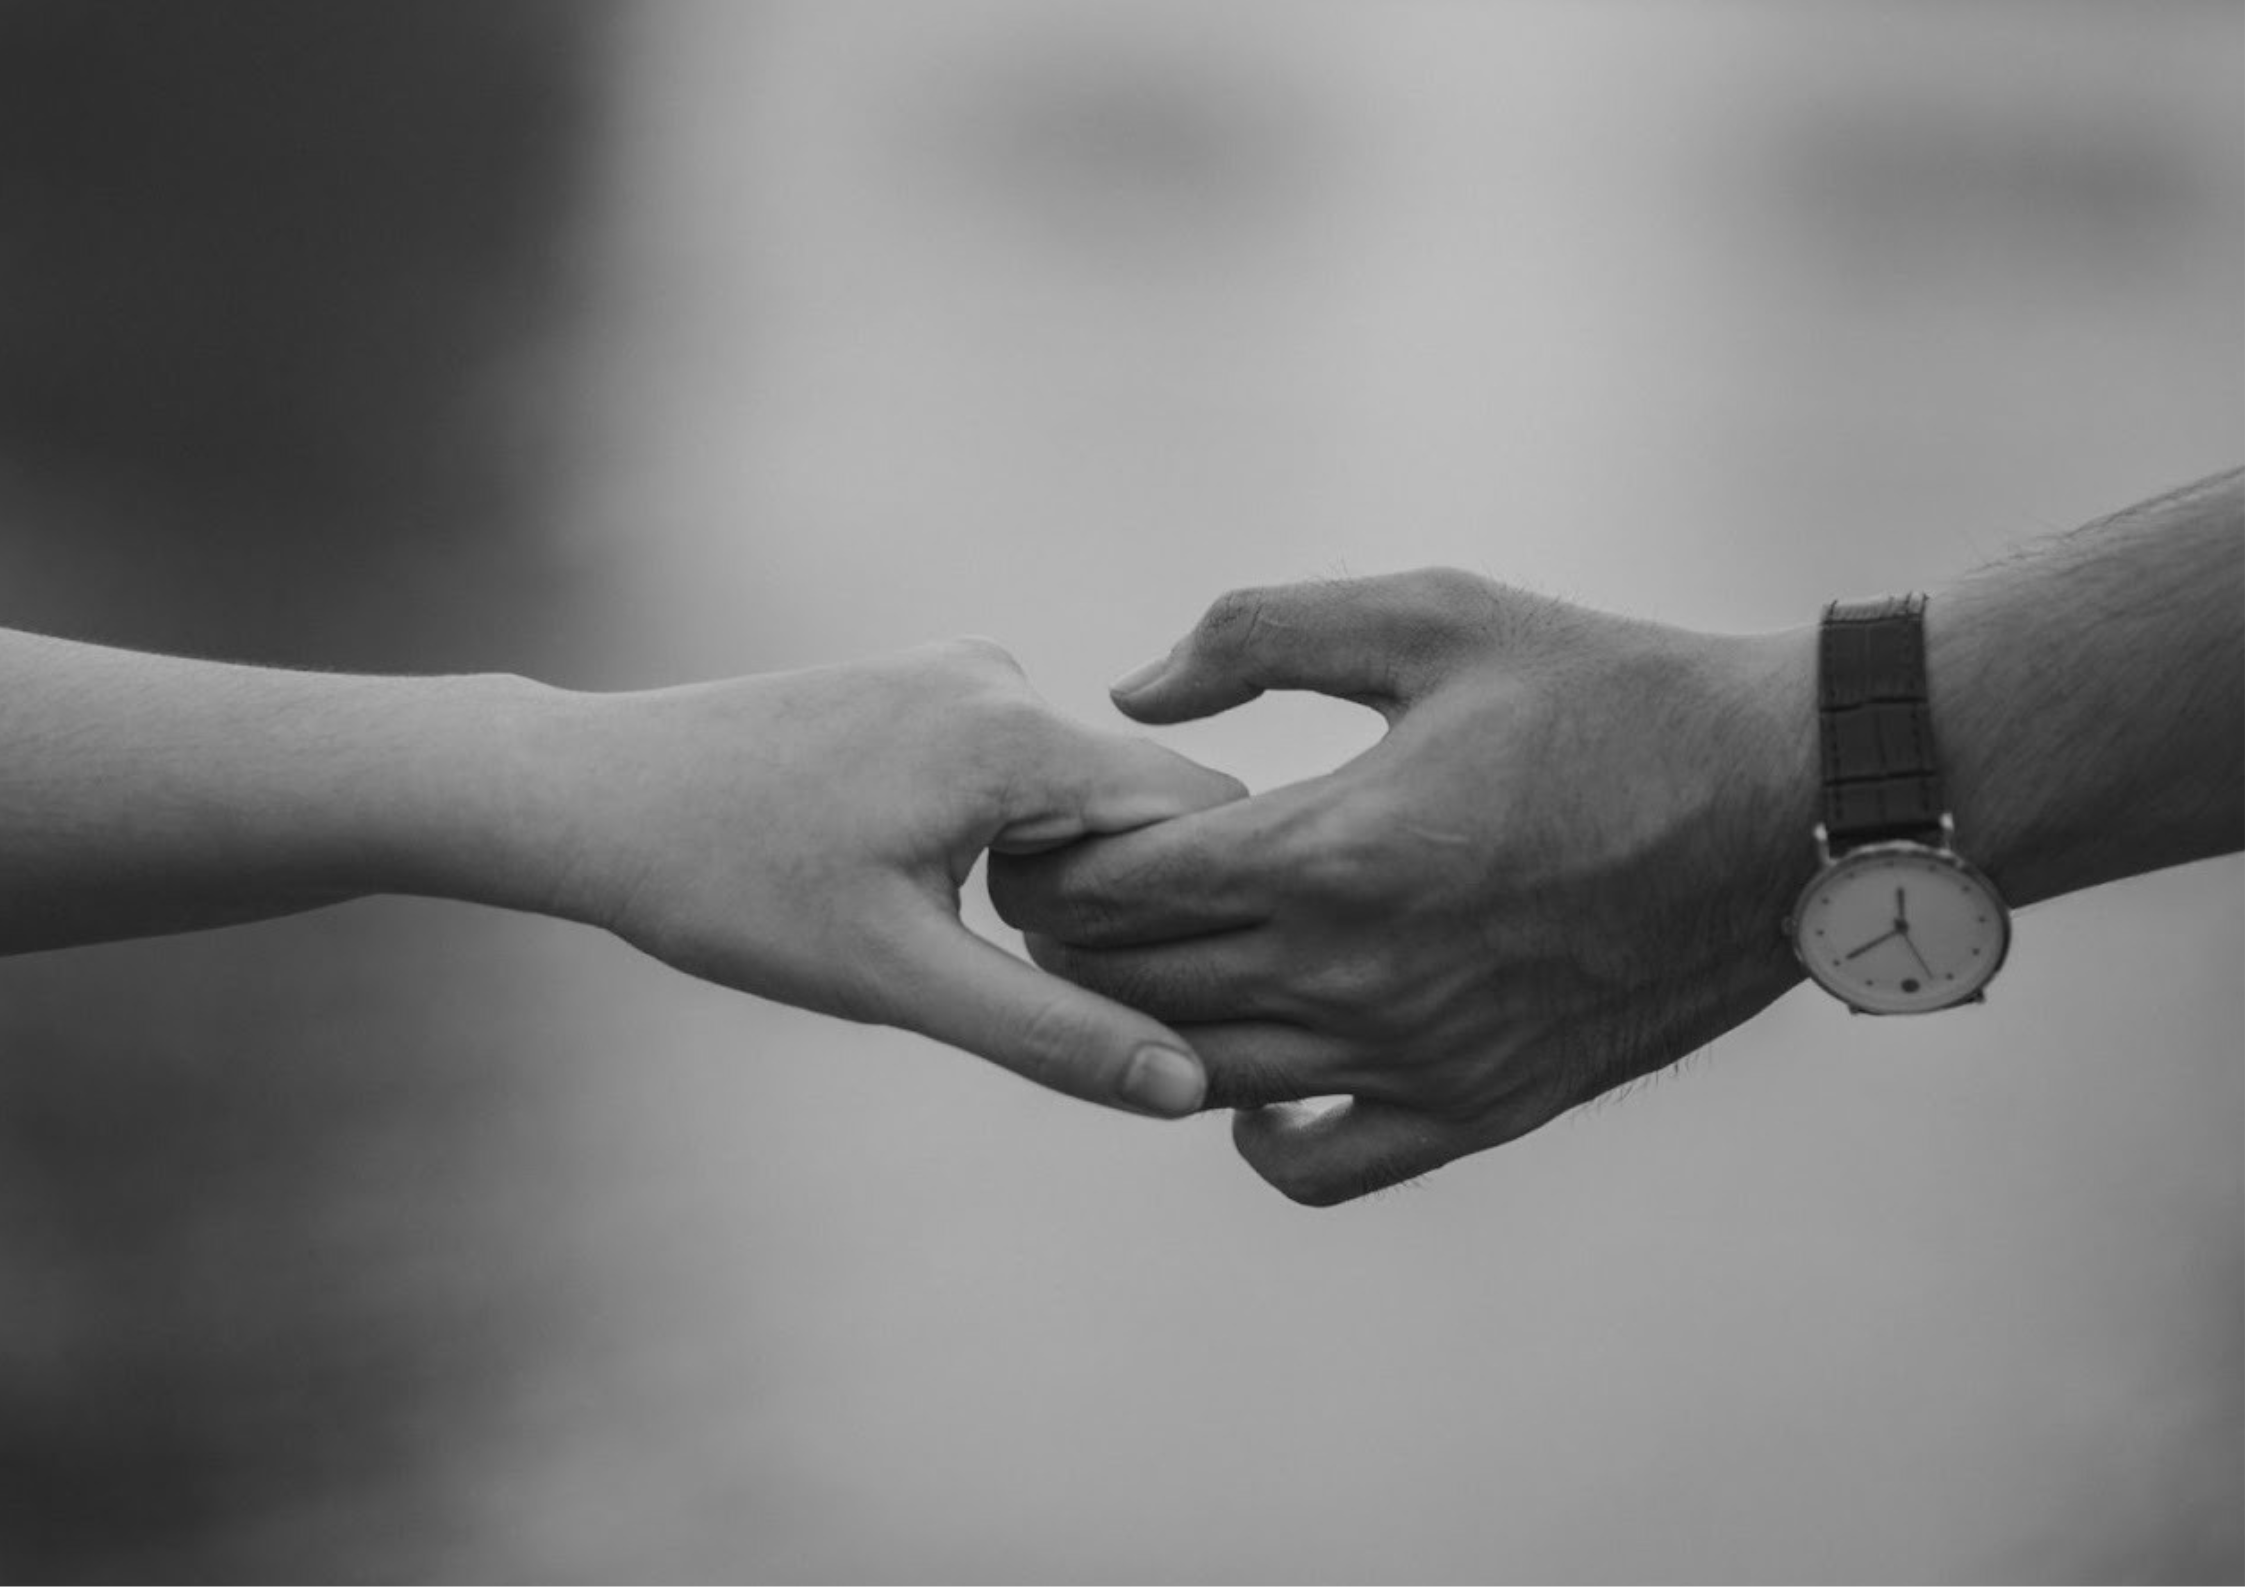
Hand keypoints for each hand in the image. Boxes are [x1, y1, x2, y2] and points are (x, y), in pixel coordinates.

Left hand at [529, 639, 1243, 1115]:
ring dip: (1060, 875)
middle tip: (1034, 984)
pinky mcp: (922, 687)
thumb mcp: (896, 978)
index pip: (1203, 811)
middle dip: (1125, 903)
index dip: (1208, 909)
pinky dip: (1010, 838)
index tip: (1171, 994)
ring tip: (945, 934)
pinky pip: (1020, 770)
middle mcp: (1003, 677)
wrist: (591, 796)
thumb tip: (1187, 1087)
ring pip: (1079, 794)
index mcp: (1017, 731)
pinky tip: (913, 886)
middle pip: (1144, 803)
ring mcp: (959, 673)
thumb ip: (1052, 1032)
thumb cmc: (728, 885)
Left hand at [989, 571, 1818, 1200]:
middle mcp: (1356, 975)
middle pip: (1131, 987)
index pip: (1110, 890)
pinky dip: (1255, 1134)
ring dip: (1139, 1025)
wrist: (1782, 804)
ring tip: (1137, 964)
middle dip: (1068, 939)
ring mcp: (1414, 1058)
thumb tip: (1132, 693)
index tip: (1042, 831)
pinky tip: (1257, 1071)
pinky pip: (1316, 1167)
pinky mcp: (1475, 1109)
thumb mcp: (1434, 615)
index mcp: (1332, 849)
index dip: (1047, 861)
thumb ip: (1259, 634)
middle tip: (1063, 893)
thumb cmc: (1608, 692)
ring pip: (1199, 1076)